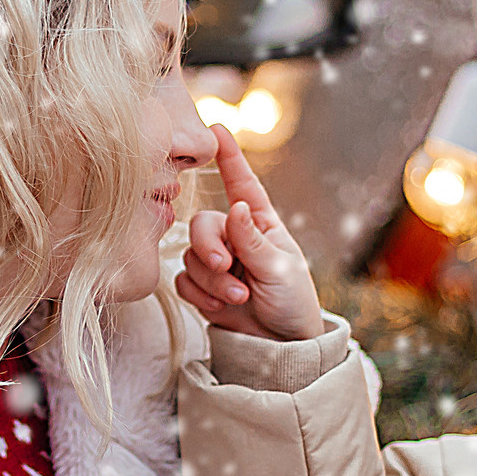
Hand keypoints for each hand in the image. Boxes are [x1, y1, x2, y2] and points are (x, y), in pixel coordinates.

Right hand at [173, 125, 325, 341]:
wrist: (281, 345)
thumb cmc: (293, 303)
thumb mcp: (280, 269)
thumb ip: (253, 241)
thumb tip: (236, 207)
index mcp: (261, 223)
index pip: (242, 185)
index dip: (230, 157)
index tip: (216, 130)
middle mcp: (235, 237)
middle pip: (202, 223)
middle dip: (209, 246)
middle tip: (225, 268)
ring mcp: (217, 261)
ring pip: (191, 255)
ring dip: (211, 279)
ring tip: (237, 297)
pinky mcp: (202, 286)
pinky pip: (183, 280)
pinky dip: (199, 294)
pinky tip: (219, 305)